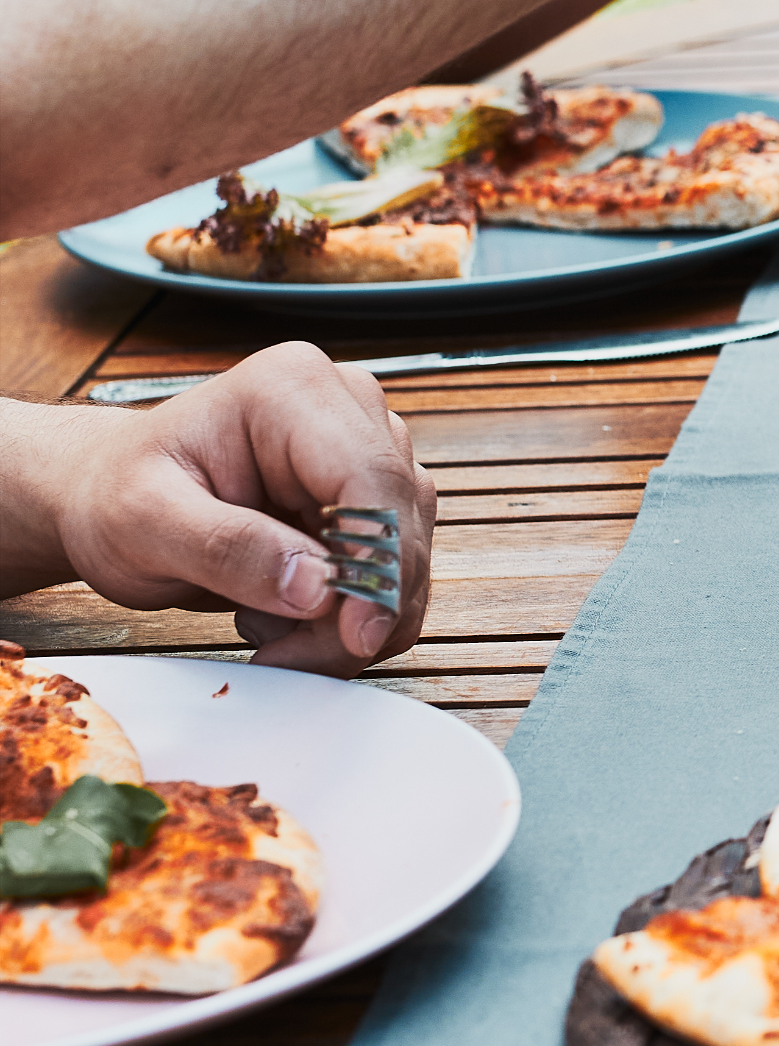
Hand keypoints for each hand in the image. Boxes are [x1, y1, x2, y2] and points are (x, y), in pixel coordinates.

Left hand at [0, 351, 435, 672]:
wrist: (107, 499)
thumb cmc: (117, 494)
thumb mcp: (145, 522)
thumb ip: (228, 549)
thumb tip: (317, 586)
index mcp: (292, 390)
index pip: (372, 480)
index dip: (378, 564)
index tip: (355, 635)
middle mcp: (343, 409)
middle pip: (400, 524)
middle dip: (358, 609)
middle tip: (286, 655)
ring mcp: (363, 452)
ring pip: (405, 557)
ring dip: (349, 619)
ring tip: (264, 626)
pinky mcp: (368, 499)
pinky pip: (391, 574)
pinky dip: (348, 617)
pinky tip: (285, 616)